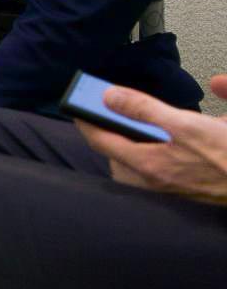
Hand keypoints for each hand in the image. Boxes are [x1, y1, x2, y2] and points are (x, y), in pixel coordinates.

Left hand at [77, 74, 226, 204]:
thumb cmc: (225, 158)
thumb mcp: (186, 126)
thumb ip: (144, 110)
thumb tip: (109, 96)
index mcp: (146, 164)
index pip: (100, 140)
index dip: (85, 121)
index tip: (76, 106)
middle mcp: (150, 181)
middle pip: (115, 156)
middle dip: (109, 136)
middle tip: (109, 115)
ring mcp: (165, 189)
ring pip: (133, 166)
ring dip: (130, 147)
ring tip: (136, 129)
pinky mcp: (180, 191)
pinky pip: (153, 173)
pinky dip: (151, 157)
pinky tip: (166, 146)